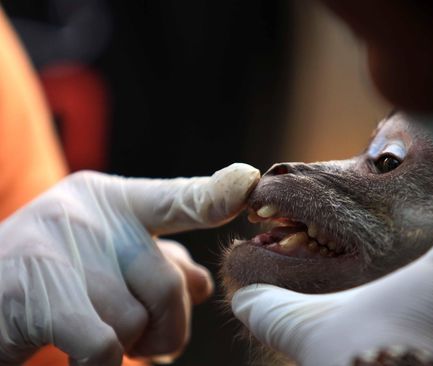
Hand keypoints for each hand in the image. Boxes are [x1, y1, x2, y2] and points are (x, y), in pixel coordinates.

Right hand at [0, 163, 259, 364]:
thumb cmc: (51, 277)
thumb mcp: (106, 258)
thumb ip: (157, 264)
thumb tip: (203, 284)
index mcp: (111, 200)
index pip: (174, 198)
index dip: (215, 194)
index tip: (247, 184)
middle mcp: (84, 216)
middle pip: (166, 283)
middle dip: (168, 325)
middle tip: (153, 342)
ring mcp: (54, 251)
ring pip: (132, 321)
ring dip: (125, 345)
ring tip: (98, 339)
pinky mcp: (32, 297)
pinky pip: (103, 346)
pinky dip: (102, 365)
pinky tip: (81, 357)